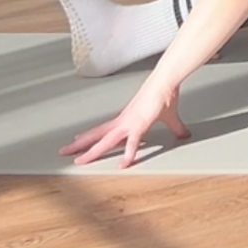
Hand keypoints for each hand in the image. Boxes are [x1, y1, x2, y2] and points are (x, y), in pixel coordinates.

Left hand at [62, 80, 190, 167]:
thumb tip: (184, 134)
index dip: (89, 137)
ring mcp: (129, 124)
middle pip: (96, 136)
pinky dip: (128, 154)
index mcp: (125, 120)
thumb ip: (175, 128)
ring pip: (105, 141)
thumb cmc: (164, 96)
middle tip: (63, 153)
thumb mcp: (169, 118)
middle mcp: (122, 122)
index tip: (76, 142)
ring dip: (91, 151)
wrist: (166, 82)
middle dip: (79, 146)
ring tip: (79, 161)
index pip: (101, 131)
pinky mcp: (140, 125)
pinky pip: (132, 142)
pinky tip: (123, 165)